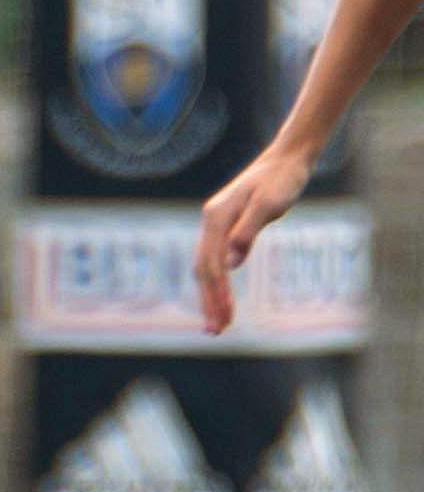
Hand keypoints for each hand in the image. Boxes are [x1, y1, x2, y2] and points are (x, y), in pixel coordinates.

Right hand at [194, 143, 315, 333]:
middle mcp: (210, 222)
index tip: (224, 319)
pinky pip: (216, 260)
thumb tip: (231, 263)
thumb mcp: (269, 204)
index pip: (212, 265)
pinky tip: (222, 296)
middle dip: (209, 302)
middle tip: (216, 332)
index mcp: (216, 218)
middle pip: (204, 270)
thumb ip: (247, 232)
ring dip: (211, 296)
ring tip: (218, 323)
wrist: (287, 159)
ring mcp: (216, 224)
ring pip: (208, 267)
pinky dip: (218, 282)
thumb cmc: (282, 180)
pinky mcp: (226, 226)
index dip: (217, 294)